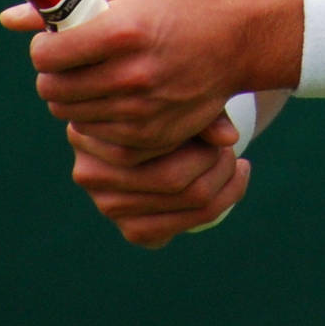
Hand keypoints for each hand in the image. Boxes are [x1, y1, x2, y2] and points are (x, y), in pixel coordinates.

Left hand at [0, 0, 295, 159]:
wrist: (234, 39)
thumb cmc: (173, 2)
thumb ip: (66, 0)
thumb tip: (9, 20)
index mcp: (122, 31)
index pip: (48, 55)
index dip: (44, 47)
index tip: (55, 42)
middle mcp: (131, 75)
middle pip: (53, 89)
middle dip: (54, 73)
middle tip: (72, 61)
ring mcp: (142, 111)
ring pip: (71, 115)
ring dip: (73, 96)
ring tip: (96, 76)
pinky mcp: (150, 136)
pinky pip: (97, 135)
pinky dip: (97, 118)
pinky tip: (114, 96)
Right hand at [65, 119, 251, 247]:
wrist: (157, 130)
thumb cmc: (167, 102)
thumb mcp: (182, 95)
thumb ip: (203, 111)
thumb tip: (229, 137)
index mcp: (90, 129)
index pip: (156, 141)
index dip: (201, 137)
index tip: (220, 131)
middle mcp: (90, 173)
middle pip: (171, 179)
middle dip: (217, 163)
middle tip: (230, 148)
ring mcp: (108, 207)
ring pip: (183, 205)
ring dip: (223, 186)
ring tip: (233, 162)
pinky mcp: (131, 230)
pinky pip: (185, 227)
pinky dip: (216, 208)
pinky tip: (227, 186)